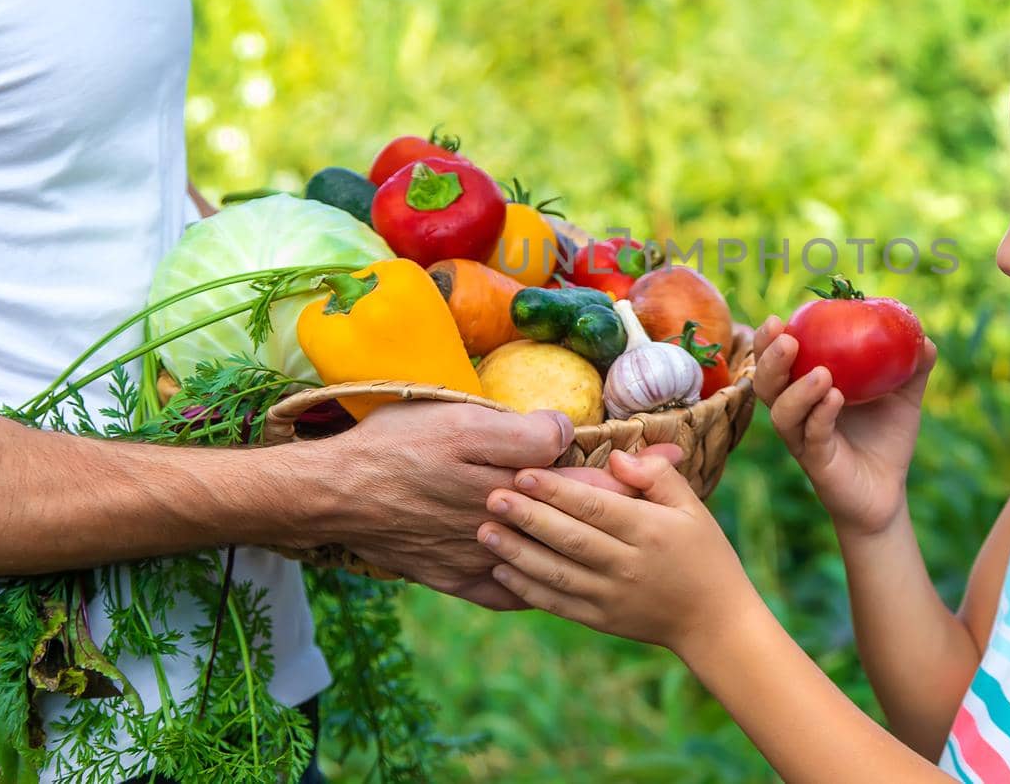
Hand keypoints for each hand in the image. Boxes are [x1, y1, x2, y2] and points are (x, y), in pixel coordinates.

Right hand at [302, 399, 681, 607]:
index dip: (630, 464)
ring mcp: (480, 557)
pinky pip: (509, 591)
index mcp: (508, 480)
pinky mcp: (455, 578)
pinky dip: (538, 584)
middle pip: (578, 518)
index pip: (586, 477)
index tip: (675, 453)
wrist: (334, 496)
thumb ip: (518, 432)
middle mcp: (503, 524)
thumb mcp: (458, 419)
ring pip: (551, 556)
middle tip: (670, 484)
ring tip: (631, 538)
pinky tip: (561, 577)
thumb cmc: (395, 444)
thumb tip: (564, 435)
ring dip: (591, 545)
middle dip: (628, 502)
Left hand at [475, 450, 758, 659]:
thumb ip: (656, 476)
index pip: (594, 507)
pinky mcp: (600, 620)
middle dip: (527, 516)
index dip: (556, 490)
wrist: (713, 621)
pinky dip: (527, 588)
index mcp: (649, 531)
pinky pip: (557, 603)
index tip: (523, 472)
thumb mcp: (692, 507)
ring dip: (517, 552)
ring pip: (556, 573)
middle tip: (491, 495)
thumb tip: (616, 457)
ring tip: (484, 531)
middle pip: (569, 538)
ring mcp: (611, 596)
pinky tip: (501, 569)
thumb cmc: (704, 554)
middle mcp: (627, 565)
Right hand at [753, 315, 936, 536]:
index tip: (778, 318)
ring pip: (783, 412)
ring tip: (820, 372)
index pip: (778, 360)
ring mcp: (803, 439)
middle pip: (767, 383)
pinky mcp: (817, 463)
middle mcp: (797, 413)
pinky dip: (821, 415)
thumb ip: (913, 368)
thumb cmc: (887, 439)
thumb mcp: (903, 398)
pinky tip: (835, 398)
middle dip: (770, 358)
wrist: (889, 492)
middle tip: (786, 338)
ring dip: (796, 389)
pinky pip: (813, 436)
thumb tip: (926, 338)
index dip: (770, 340)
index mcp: (806, 390)